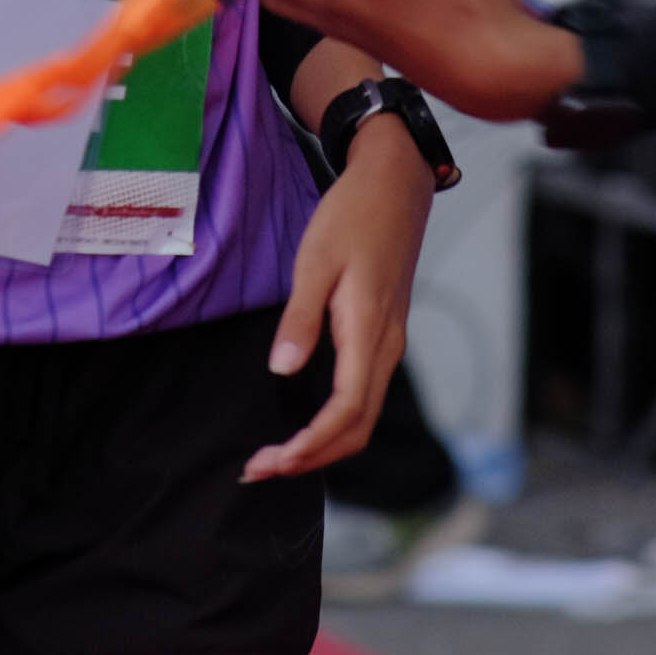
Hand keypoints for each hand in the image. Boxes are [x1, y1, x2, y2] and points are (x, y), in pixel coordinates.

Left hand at [246, 117, 435, 478]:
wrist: (396, 185)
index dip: (309, 445)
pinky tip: (305, 420)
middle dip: (311, 459)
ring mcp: (389, 342)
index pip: (345, 411)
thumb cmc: (353, 216)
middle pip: (358, 429)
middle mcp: (386, 346)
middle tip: (260, 469)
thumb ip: (300, 319)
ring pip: (363, 417)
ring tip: (277, 454)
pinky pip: (363, 396)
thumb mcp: (316, 261)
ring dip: (323, 445)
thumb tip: (282, 370)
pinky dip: (335, 422)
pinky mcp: (384, 335)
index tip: (270, 461)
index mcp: (369, 331)